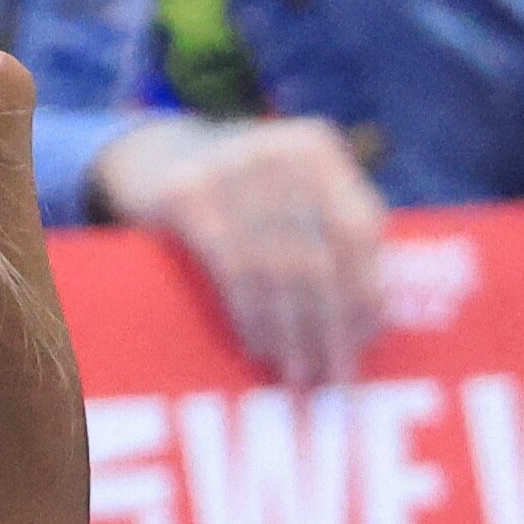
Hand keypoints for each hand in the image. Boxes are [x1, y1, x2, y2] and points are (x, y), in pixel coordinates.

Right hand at [90, 112, 388, 387]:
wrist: (155, 157)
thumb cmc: (243, 192)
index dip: (366, 288)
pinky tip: (259, 347)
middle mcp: (278, 150)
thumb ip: (329, 230)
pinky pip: (231, 271)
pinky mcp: (187, 195)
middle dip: (330, 326)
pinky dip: (250, 317)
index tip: (368, 342)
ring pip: (275, 270)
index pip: (358, 227)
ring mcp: (229, 169)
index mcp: (318, 147)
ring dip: (290, 334)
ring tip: (299, 374)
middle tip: (336, 377)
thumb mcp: (291, 188)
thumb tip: (367, 323)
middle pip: (316, 255)